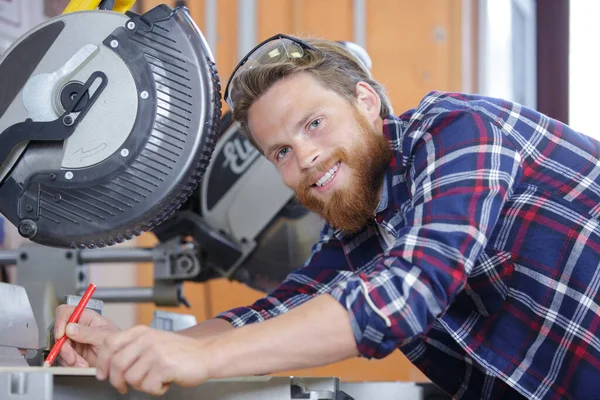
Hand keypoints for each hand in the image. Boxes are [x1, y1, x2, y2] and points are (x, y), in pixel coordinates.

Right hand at [53, 304, 119, 367]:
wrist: (118, 359)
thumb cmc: (116, 343)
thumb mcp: (104, 337)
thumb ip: (87, 332)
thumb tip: (70, 328)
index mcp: (86, 317)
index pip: (66, 312)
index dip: (60, 321)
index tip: (60, 335)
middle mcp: (77, 327)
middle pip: (59, 333)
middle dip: (64, 348)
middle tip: (72, 358)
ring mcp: (73, 340)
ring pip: (59, 347)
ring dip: (68, 358)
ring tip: (82, 364)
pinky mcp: (71, 352)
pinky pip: (62, 358)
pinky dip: (69, 364)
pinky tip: (80, 365)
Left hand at [95, 325, 210, 394]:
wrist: (206, 354)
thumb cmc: (180, 351)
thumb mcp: (154, 341)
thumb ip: (132, 348)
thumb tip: (107, 366)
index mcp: (141, 332)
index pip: (109, 343)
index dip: (102, 362)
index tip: (103, 374)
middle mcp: (147, 339)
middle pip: (117, 364)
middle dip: (117, 381)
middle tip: (124, 387)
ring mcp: (156, 351)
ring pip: (131, 378)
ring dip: (142, 385)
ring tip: (155, 379)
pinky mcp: (165, 366)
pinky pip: (148, 387)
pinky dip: (156, 390)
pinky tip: (165, 382)